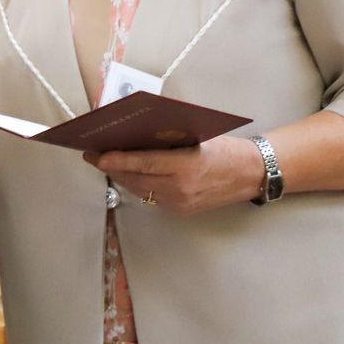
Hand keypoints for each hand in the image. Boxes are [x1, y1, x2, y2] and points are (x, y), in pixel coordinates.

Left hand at [84, 136, 265, 215]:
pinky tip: (128, 174)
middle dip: (111, 168)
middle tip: (92, 155)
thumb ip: (167, 138)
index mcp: (185, 167)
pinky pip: (151, 197)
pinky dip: (137, 184)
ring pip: (140, 190)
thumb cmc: (225, 149)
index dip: (117, 160)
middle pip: (135, 179)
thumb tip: (135, 132)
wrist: (250, 174)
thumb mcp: (196, 136)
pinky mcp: (180, 210)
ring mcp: (179, 203)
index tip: (97, 155)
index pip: (143, 163)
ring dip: (121, 177)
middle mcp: (180, 189)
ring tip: (106, 163)